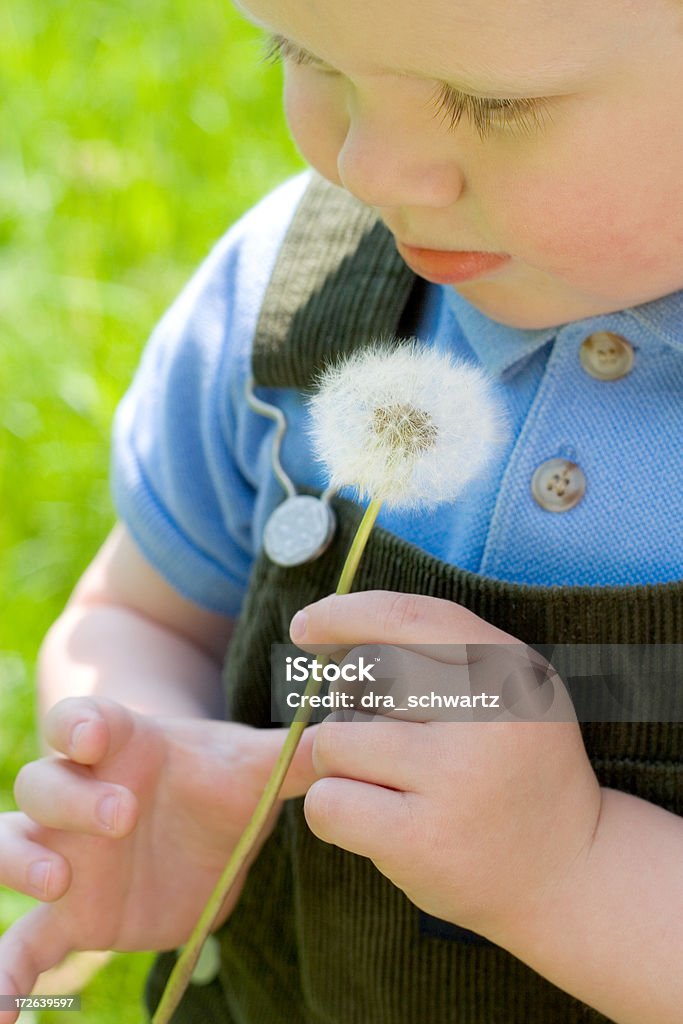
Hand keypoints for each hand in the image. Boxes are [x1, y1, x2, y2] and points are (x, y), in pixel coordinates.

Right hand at [0, 697, 316, 1021]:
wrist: (205, 833)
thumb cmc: (222, 782)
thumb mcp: (259, 768)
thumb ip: (299, 754)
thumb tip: (356, 736)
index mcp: (124, 746)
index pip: (81, 721)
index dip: (80, 724)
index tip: (96, 737)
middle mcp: (83, 795)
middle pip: (44, 783)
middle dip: (73, 797)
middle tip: (124, 817)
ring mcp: (68, 853)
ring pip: (13, 844)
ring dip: (21, 860)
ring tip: (55, 880)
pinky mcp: (69, 915)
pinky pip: (20, 943)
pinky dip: (2, 974)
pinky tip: (2, 1013)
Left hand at [291, 591, 601, 944]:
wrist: (572, 873)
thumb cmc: (516, 770)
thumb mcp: (504, 692)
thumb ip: (433, 655)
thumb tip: (323, 633)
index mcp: (507, 668)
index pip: (405, 618)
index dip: (343, 614)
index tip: (306, 627)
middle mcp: (486, 716)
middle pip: (360, 679)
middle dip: (349, 704)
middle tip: (382, 738)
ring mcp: (455, 779)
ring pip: (334, 741)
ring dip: (340, 763)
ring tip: (386, 784)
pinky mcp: (422, 841)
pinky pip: (327, 802)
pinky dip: (332, 810)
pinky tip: (373, 822)